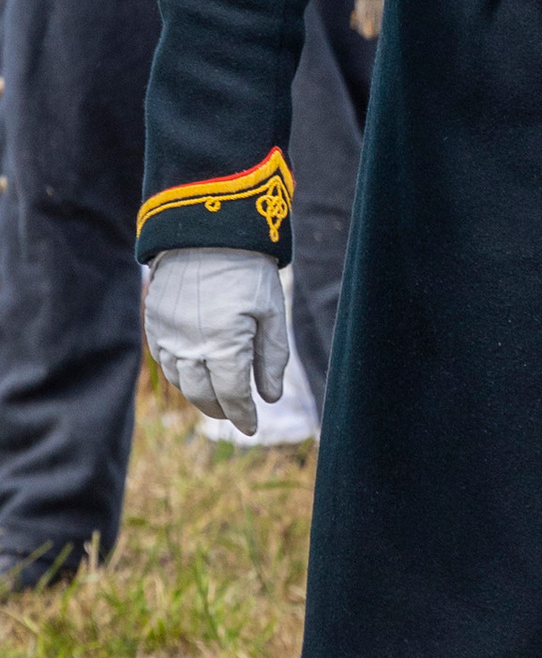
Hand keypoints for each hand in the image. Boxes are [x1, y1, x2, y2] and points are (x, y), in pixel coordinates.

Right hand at [144, 249, 288, 435]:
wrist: (205, 230)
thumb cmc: (247, 268)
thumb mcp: (270, 311)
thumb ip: (271, 357)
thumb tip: (269, 396)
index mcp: (224, 346)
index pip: (233, 395)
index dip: (243, 414)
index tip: (252, 427)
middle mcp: (190, 347)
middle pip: (204, 394)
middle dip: (222, 409)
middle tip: (236, 414)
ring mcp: (167, 336)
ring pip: (181, 381)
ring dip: (199, 394)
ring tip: (217, 398)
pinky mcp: (153, 322)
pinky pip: (163, 361)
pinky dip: (179, 374)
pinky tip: (193, 373)